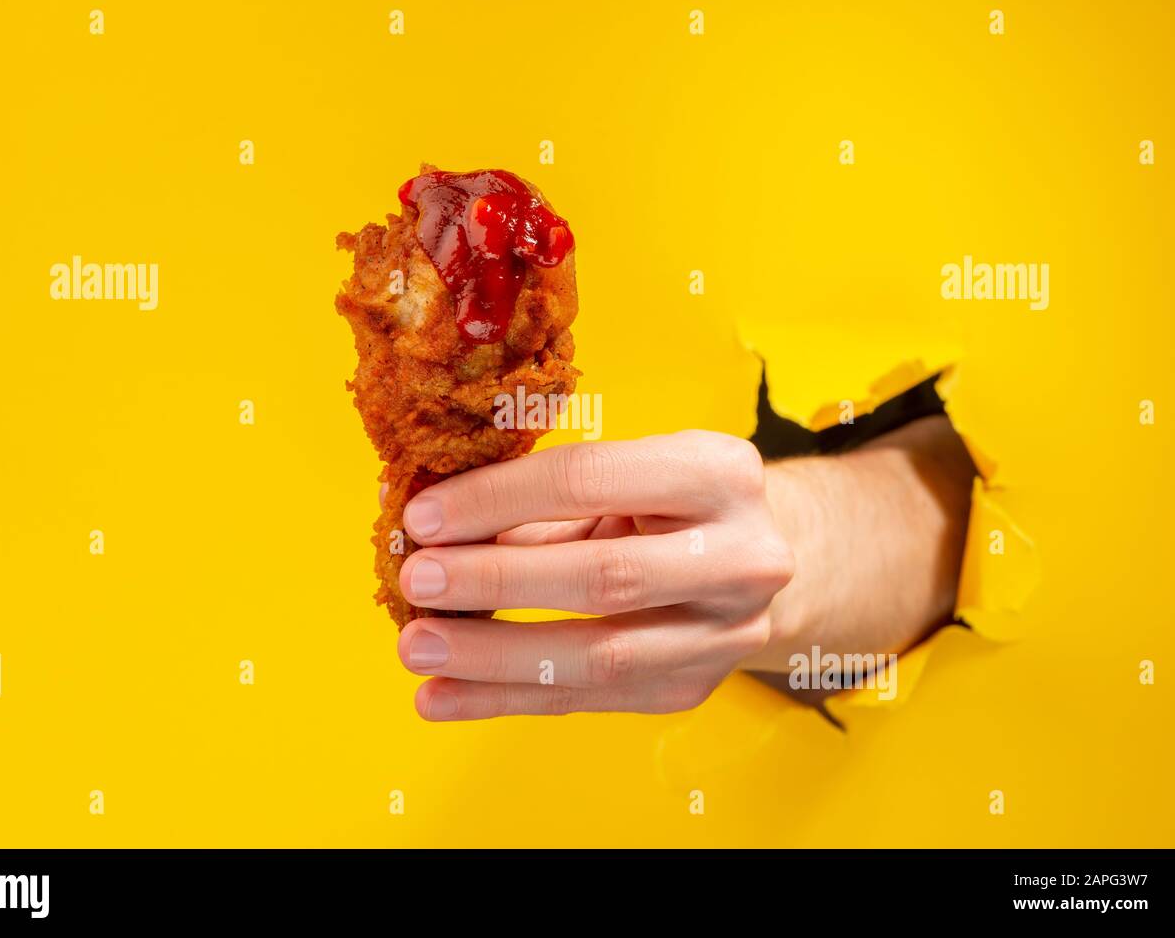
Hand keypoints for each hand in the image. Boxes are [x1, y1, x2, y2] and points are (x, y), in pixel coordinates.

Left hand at [394, 431, 794, 719]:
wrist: (758, 562)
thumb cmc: (669, 505)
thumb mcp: (623, 476)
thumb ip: (533, 498)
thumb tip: (423, 521)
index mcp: (717, 472)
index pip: (589, 479)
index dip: (497, 499)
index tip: (424, 517)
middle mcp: (741, 555)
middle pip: (604, 577)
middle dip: (497, 580)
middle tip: (416, 582)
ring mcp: (725, 633)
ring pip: (599, 656)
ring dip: (493, 657)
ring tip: (417, 649)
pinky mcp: (692, 687)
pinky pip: (587, 700)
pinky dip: (504, 701)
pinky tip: (442, 698)